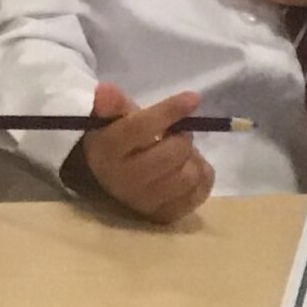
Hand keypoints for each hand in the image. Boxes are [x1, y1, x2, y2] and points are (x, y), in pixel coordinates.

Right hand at [77, 80, 214, 224]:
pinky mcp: (164, 215)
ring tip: (182, 151)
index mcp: (107, 151)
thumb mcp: (112, 117)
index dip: (169, 111)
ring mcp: (145, 201)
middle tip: (179, 132)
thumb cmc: (117, 139)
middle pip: (171, 153)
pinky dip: (202, 174)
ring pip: (188, 175)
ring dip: (193, 157)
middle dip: (182, 137)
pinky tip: (189, 166)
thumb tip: (104, 91)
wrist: (112, 176)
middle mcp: (124, 180)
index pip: (141, 129)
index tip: (193, 98)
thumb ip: (111, 103)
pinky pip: (200, 192)